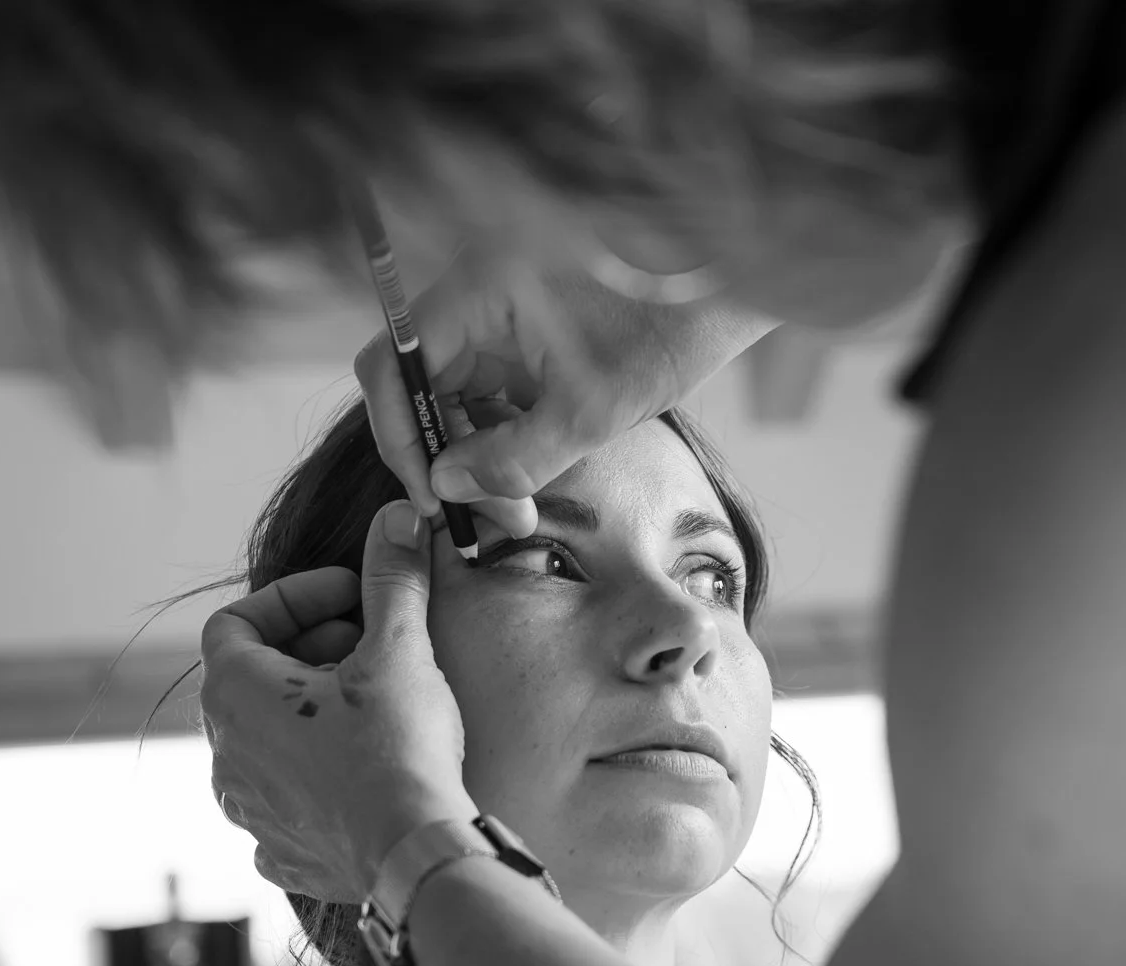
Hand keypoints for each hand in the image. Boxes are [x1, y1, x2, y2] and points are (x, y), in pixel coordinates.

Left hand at [201, 500, 474, 902]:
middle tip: (370, 646)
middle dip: (309, 651)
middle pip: (249, 680)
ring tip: (371, 708)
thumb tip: (398, 516)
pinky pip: (283, 801)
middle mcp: (223, 755)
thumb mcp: (399, 650)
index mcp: (234, 696)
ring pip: (265, 742)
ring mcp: (246, 811)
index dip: (293, 598)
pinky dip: (315, 776)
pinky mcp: (279, 853)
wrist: (415, 854)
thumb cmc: (397, 749)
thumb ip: (391, 578)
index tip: (351, 597)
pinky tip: (363, 772)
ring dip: (309, 713)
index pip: (234, 622)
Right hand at [356, 256, 774, 530]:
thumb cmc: (670, 328)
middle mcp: (477, 288)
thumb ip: (513, 456)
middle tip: (497, 520)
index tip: (432, 498)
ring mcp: (503, 306)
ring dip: (477, 453)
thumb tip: (445, 486)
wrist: (731, 284)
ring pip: (457, 391)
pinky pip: (491, 385)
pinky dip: (503, 432)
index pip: (394, 365)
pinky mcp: (530, 326)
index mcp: (478, 287)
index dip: (402, 437)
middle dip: (450, 458)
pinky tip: (533, 475)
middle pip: (421, 383)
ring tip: (521, 510)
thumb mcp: (592, 410)